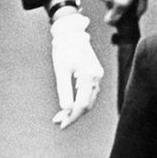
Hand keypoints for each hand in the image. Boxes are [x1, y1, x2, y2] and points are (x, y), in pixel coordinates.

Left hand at [49, 13, 104, 128]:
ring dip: (76, 110)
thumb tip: (65, 110)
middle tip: (59, 123)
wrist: (71, 34)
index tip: (61, 124)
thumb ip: (64, 90)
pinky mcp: (93, 76)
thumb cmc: (64, 50)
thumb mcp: (60, 70)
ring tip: (61, 117)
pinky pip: (88, 93)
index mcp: (91, 75)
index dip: (72, 116)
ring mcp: (97, 77)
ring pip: (89, 100)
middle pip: (87, 104)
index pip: (83, 103)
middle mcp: (97, 77)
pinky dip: (79, 101)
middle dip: (73, 115)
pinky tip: (69, 106)